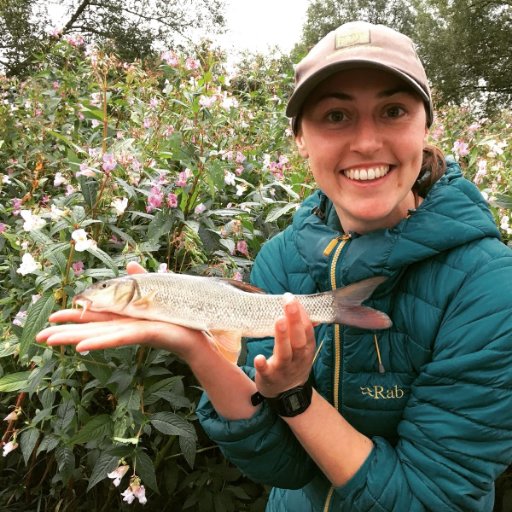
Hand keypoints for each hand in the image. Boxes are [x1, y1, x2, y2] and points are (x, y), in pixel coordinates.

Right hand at [36, 262, 209, 359]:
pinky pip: (119, 338)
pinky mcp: (145, 335)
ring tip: (51, 341)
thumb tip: (130, 263)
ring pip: (99, 335)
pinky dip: (100, 341)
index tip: (53, 316)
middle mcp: (127, 325)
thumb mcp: (156, 290)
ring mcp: (134, 332)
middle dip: (67, 331)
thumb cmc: (180, 312)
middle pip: (92, 328)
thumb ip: (140, 280)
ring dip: (74, 338)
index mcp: (127, 315)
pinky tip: (81, 347)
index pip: (96, 315)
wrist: (201, 328)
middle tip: (41, 337)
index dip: (75, 315)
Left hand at [254, 294, 315, 397]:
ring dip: (282, 337)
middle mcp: (298, 358)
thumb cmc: (294, 363)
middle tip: (289, 302)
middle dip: (294, 320)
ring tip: (278, 321)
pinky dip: (263, 365)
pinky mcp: (270, 377)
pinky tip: (258, 357)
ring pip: (285, 353)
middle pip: (298, 339)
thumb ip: (302, 329)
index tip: (292, 298)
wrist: (289, 394)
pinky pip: (267, 372)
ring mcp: (284, 368)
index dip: (301, 314)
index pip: (307, 329)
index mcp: (306, 347)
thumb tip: (304, 306)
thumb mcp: (303, 347)